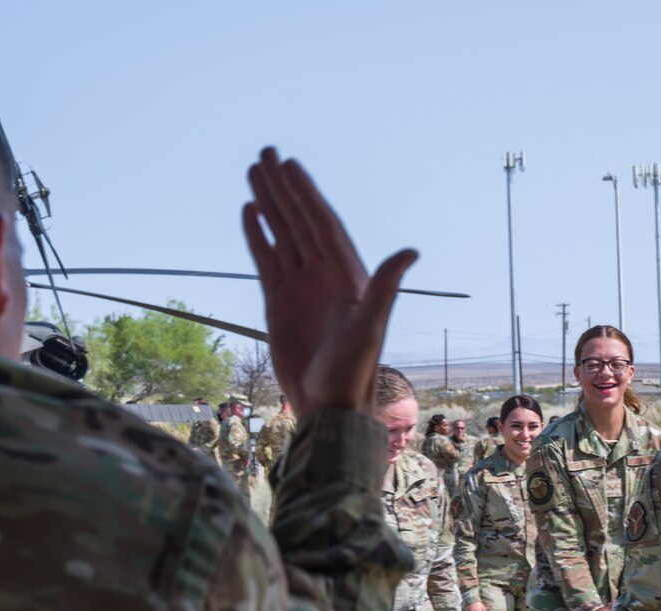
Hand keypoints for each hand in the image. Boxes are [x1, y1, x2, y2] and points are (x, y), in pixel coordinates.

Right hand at [242, 149, 416, 415]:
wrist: (329, 406)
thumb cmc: (353, 372)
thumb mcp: (370, 327)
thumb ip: (385, 287)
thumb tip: (411, 251)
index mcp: (347, 273)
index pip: (322, 222)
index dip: (306, 192)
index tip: (289, 164)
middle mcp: (324, 274)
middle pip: (300, 220)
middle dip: (283, 188)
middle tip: (264, 153)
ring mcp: (300, 286)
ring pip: (282, 233)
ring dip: (269, 204)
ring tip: (253, 172)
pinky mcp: (279, 302)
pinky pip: (267, 259)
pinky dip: (257, 235)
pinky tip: (249, 212)